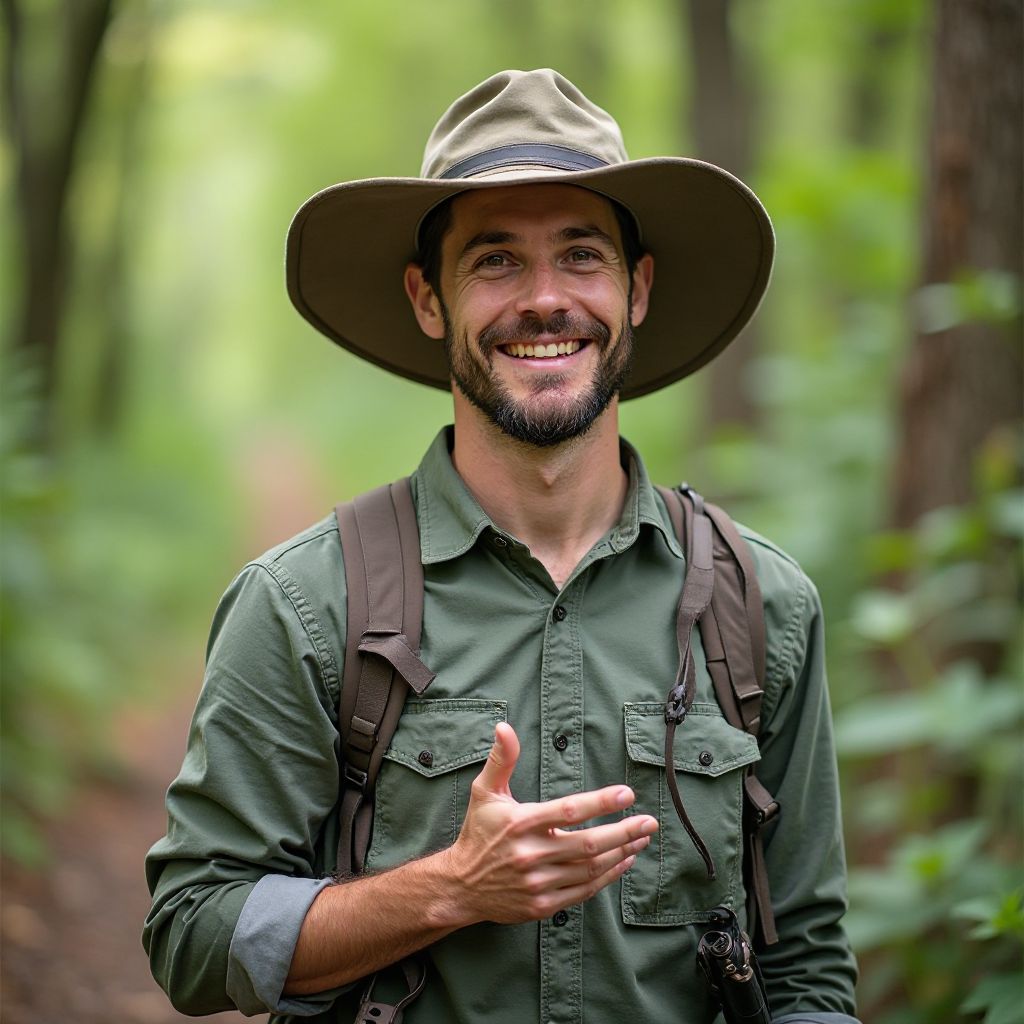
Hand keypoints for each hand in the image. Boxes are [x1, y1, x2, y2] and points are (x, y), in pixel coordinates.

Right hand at [445, 722, 657, 924]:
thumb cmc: (478, 833)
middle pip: (588, 844)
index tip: (626, 794)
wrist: (461, 886)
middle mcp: (531, 854)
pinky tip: (623, 861)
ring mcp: (538, 882)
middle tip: (649, 821)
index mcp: (521, 823)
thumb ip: (502, 759)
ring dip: (621, 853)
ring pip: (590, 868)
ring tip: (641, 838)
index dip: (600, 802)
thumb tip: (505, 727)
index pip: (568, 811)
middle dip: (624, 832)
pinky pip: (584, 891)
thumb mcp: (484, 792)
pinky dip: (608, 876)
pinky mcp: (543, 905)